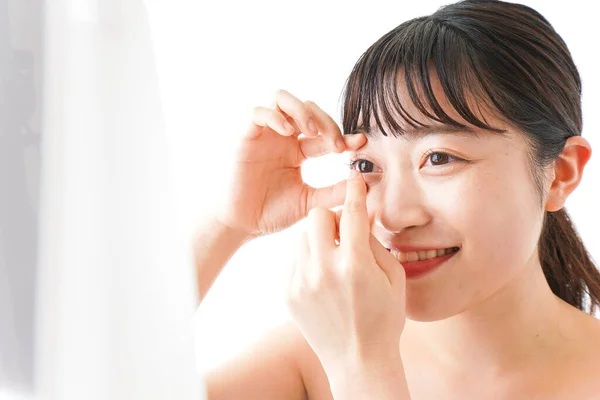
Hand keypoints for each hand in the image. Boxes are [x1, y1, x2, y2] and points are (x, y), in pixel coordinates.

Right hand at [214, 89, 366, 239]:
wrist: (241, 225)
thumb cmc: (271, 213)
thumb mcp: (310, 202)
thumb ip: (334, 192)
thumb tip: (365, 182)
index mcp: (298, 151)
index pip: (324, 134)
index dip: (343, 134)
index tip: (360, 143)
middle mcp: (282, 138)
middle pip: (308, 108)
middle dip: (326, 121)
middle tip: (336, 144)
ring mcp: (264, 135)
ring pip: (282, 99)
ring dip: (302, 110)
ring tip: (312, 131)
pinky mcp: (246, 137)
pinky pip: (258, 113)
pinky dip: (275, 116)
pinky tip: (289, 132)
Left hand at [285, 169, 406, 374]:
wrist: (357, 360)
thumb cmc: (383, 318)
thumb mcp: (393, 278)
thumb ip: (375, 241)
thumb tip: (364, 211)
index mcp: (354, 265)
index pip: (351, 212)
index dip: (354, 190)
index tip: (354, 175)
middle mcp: (323, 270)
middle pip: (317, 216)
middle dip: (332, 218)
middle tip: (344, 234)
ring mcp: (301, 282)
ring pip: (302, 236)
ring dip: (318, 238)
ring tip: (334, 259)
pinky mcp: (288, 292)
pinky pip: (295, 258)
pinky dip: (309, 258)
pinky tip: (323, 277)